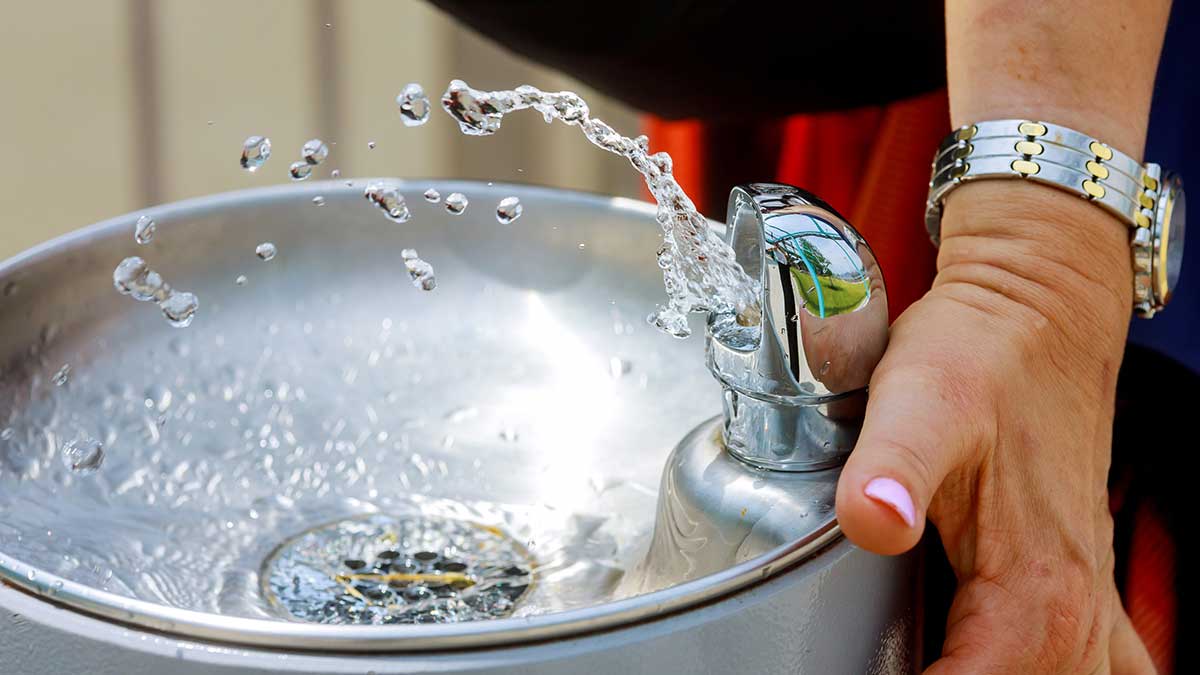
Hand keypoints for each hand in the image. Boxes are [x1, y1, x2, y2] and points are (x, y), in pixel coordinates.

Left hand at [834, 182, 1155, 672]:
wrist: (1036, 307)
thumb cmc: (979, 352)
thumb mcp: (920, 401)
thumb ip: (892, 465)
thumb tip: (873, 519)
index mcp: (1033, 586)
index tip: (860, 674)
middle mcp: (1071, 604)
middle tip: (886, 667)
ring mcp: (1083, 593)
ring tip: (938, 666)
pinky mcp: (1077, 574)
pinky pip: (1100, 661)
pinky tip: (1017, 665)